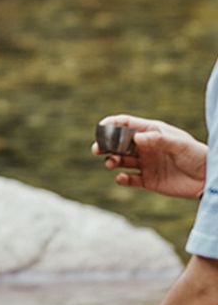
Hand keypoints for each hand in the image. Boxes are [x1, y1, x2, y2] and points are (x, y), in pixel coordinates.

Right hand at [92, 114, 206, 198]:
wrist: (206, 178)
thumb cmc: (196, 155)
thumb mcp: (178, 144)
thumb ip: (157, 139)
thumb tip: (135, 137)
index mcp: (152, 133)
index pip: (127, 125)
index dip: (112, 124)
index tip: (100, 128)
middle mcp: (146, 147)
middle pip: (119, 144)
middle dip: (106, 145)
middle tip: (97, 149)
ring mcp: (145, 164)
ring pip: (121, 161)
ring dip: (112, 161)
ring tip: (111, 164)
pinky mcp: (147, 180)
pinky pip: (129, 179)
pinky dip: (122, 179)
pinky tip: (122, 178)